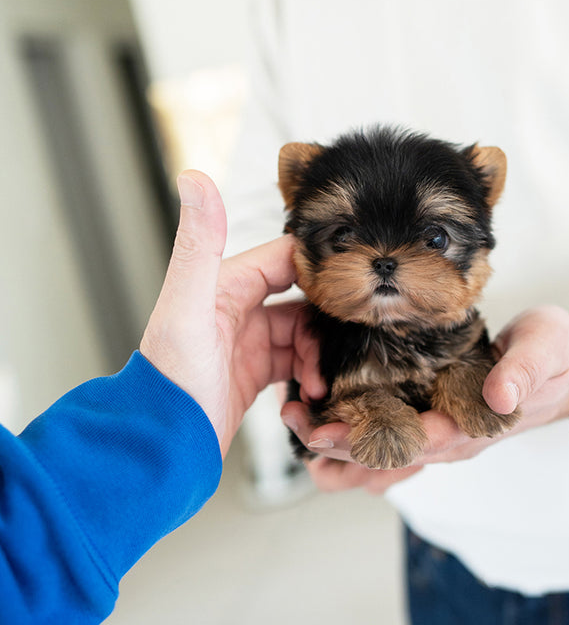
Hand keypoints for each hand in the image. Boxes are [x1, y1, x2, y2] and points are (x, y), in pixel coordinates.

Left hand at [140, 170, 323, 456]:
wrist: (160, 448)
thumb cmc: (170, 382)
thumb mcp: (188, 309)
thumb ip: (198, 245)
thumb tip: (194, 177)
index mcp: (223, 285)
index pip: (286, 259)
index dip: (320, 270)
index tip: (351, 287)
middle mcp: (235, 309)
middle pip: (302, 298)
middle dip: (326, 321)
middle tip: (338, 348)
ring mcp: (246, 343)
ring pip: (303, 333)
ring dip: (320, 354)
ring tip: (319, 382)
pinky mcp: (254, 374)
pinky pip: (296, 363)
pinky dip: (311, 374)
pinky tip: (313, 394)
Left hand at [281, 305, 568, 492]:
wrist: (567, 365)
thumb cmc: (555, 353)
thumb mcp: (545, 350)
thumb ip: (522, 373)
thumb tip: (498, 397)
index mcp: (476, 425)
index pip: (418, 441)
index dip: (373, 441)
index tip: (329, 433)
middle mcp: (454, 436)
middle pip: (391, 451)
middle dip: (342, 443)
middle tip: (297, 426)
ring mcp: (444, 429)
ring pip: (386, 449)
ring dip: (342, 443)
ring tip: (297, 428)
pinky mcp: (435, 414)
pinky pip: (392, 432)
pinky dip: (358, 431)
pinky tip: (326, 422)